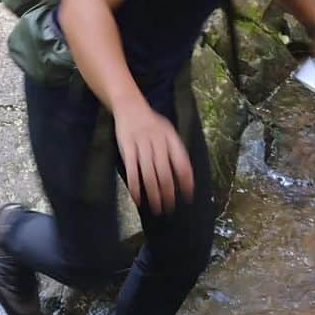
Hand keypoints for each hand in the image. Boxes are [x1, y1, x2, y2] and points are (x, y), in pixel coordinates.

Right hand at [113, 99, 193, 214]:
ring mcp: (141, 145)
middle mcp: (157, 142)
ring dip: (153, 194)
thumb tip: (185, 177)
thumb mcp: (168, 131)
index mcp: (170, 138)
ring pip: (149, 174)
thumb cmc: (151, 122)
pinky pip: (131, 170)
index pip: (182, 163)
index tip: (188, 197)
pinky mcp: (126, 148)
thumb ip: (176, 150)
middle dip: (168, 193)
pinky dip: (134, 186)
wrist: (129, 106)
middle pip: (164, 173)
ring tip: (157, 208)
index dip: (186, 181)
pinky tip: (137, 198)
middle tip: (169, 208)